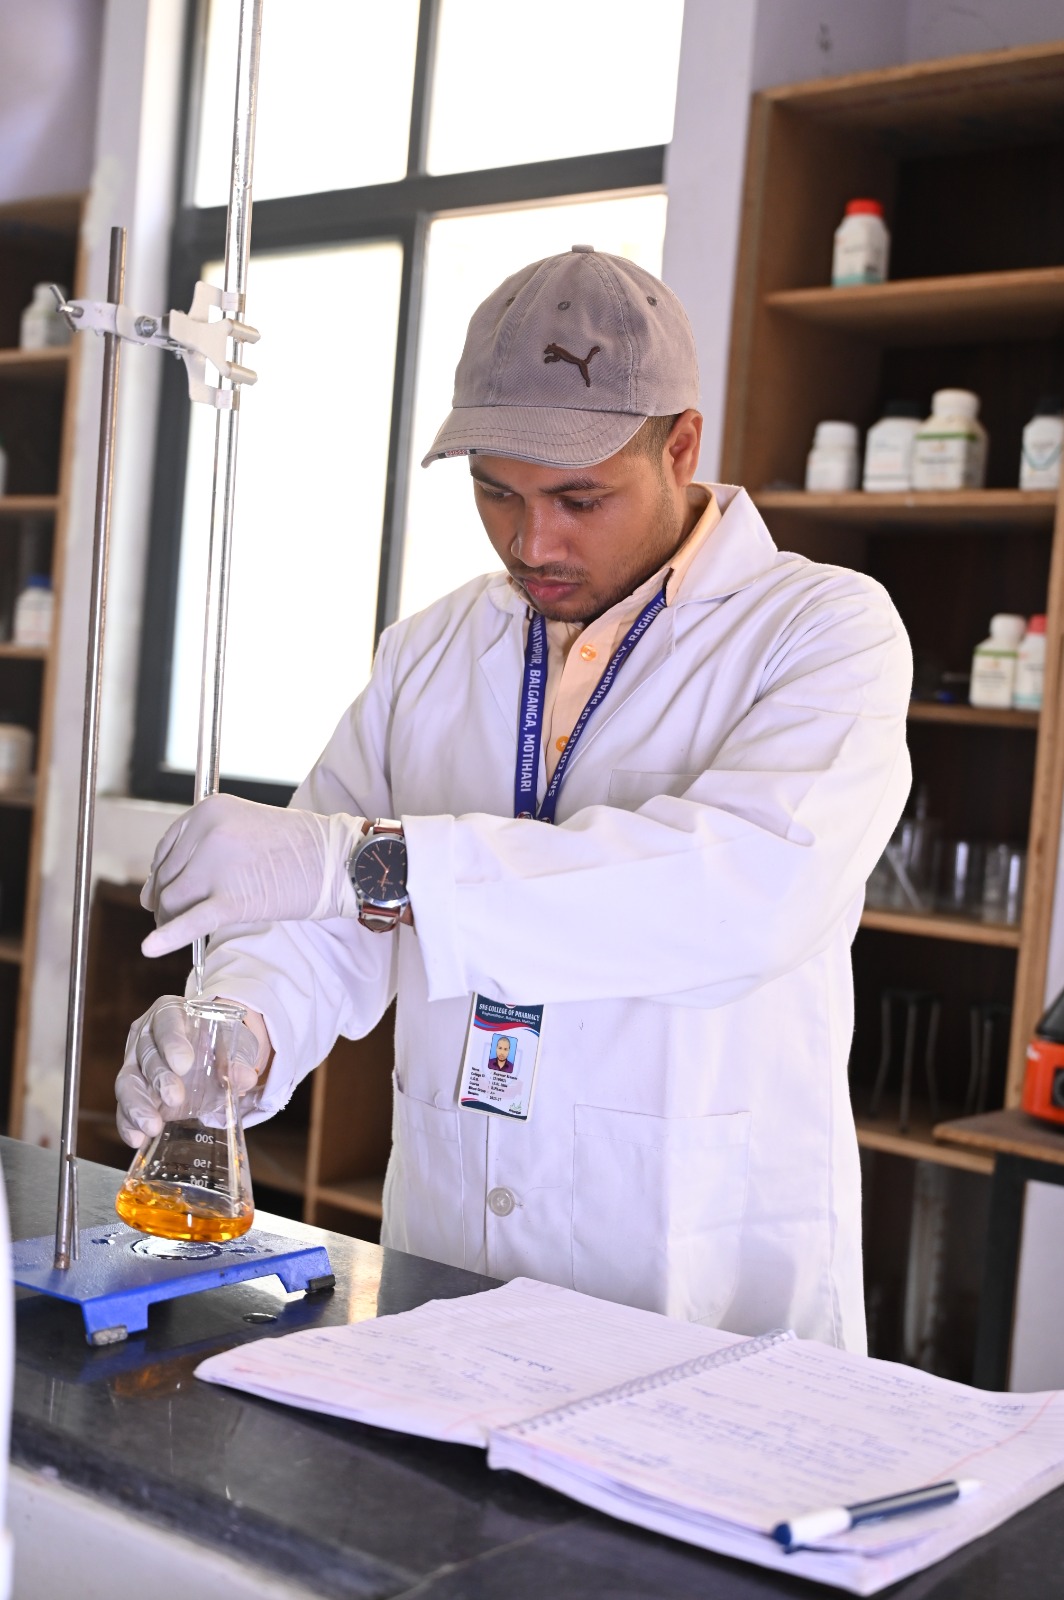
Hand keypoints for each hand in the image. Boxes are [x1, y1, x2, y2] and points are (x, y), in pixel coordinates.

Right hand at [116, 994, 269, 1147]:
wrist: (212, 1056)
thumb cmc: (218, 1042)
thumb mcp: (233, 1044)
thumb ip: (238, 1059)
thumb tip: (244, 1077)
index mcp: (170, 1012)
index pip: (167, 1022)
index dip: (172, 1042)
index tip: (185, 1063)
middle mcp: (146, 1035)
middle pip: (146, 1055)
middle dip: (159, 1078)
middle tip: (175, 1097)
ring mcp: (135, 1063)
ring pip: (128, 1082)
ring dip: (138, 1106)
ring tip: (152, 1126)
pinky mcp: (134, 1091)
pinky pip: (124, 1107)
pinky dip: (128, 1124)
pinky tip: (137, 1138)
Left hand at [140, 793, 364, 957]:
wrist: (336, 859)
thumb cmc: (298, 846)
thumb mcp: (245, 826)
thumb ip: (205, 845)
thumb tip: (159, 887)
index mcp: (209, 810)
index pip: (166, 849)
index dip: (161, 875)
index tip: (161, 890)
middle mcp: (207, 834)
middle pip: (167, 878)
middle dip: (167, 900)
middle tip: (172, 916)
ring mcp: (216, 866)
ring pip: (172, 901)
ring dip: (171, 919)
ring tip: (179, 929)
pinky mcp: (231, 899)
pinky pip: (190, 922)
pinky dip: (168, 937)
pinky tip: (151, 949)